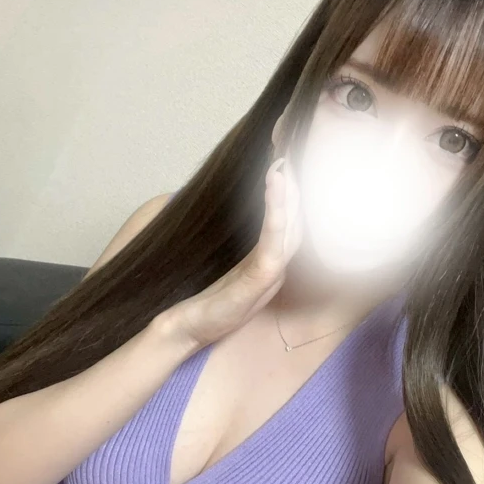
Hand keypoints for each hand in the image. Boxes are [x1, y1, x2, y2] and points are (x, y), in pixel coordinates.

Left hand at [158, 156, 301, 351]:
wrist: (185, 329)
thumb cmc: (203, 301)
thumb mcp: (224, 268)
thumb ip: (237, 246)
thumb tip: (231, 213)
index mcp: (266, 263)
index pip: (290, 225)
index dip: (293, 196)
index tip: (288, 163)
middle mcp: (273, 270)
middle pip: (297, 225)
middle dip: (298, 190)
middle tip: (293, 153)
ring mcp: (269, 278)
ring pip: (290, 232)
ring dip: (290, 197)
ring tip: (284, 166)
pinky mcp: (258, 285)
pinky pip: (273, 247)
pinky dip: (277, 216)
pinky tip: (275, 190)